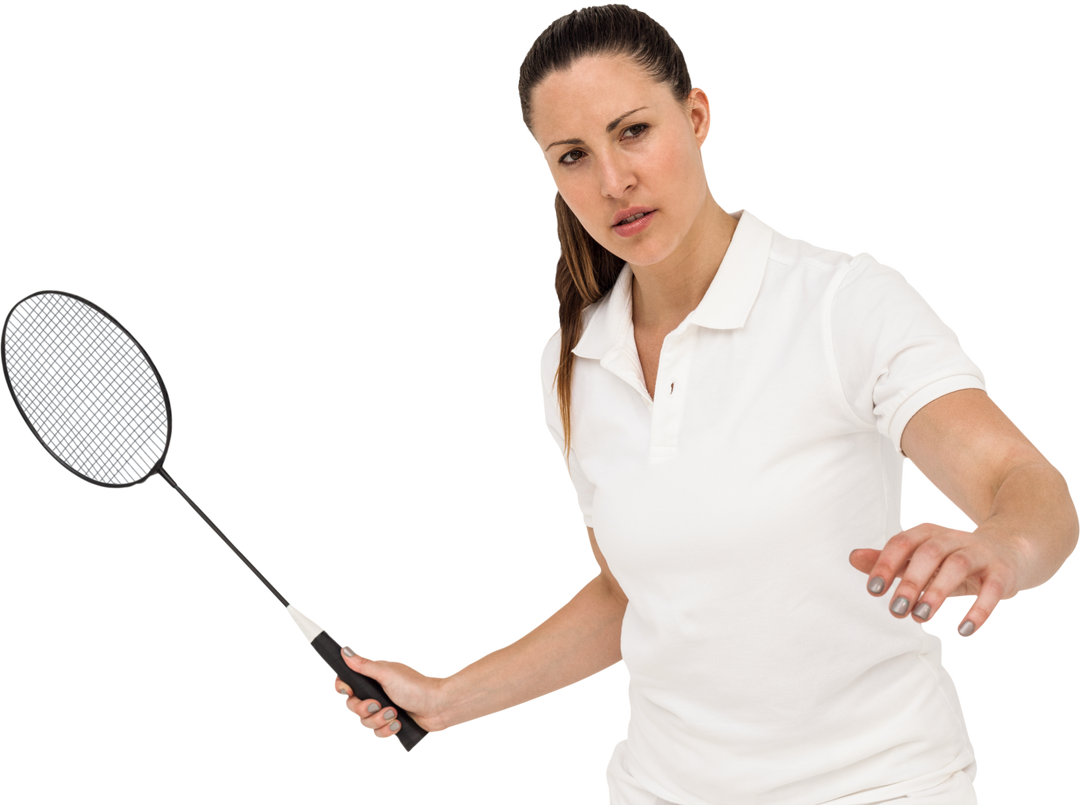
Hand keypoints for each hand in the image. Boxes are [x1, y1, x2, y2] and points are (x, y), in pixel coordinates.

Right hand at [330, 646, 449, 740]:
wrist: (438, 707)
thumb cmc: (416, 686)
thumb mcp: (387, 673)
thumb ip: (364, 664)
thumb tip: (344, 649)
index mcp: (371, 677)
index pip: (344, 683)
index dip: (341, 689)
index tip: (348, 692)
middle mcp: (374, 693)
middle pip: (351, 707)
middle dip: (362, 709)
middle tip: (375, 705)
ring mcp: (381, 709)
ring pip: (363, 723)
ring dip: (377, 721)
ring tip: (394, 714)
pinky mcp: (389, 724)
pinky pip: (376, 734)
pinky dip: (386, 731)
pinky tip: (398, 724)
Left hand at [849, 519, 1034, 639]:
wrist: (1011, 549)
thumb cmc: (953, 557)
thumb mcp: (920, 557)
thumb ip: (889, 560)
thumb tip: (852, 557)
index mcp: (928, 533)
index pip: (902, 543)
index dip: (886, 564)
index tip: (873, 590)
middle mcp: (953, 538)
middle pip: (930, 553)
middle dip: (911, 581)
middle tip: (895, 610)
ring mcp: (980, 553)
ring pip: (958, 566)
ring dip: (938, 592)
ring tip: (921, 619)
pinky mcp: (1004, 573)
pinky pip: (993, 590)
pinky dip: (979, 611)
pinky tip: (963, 632)